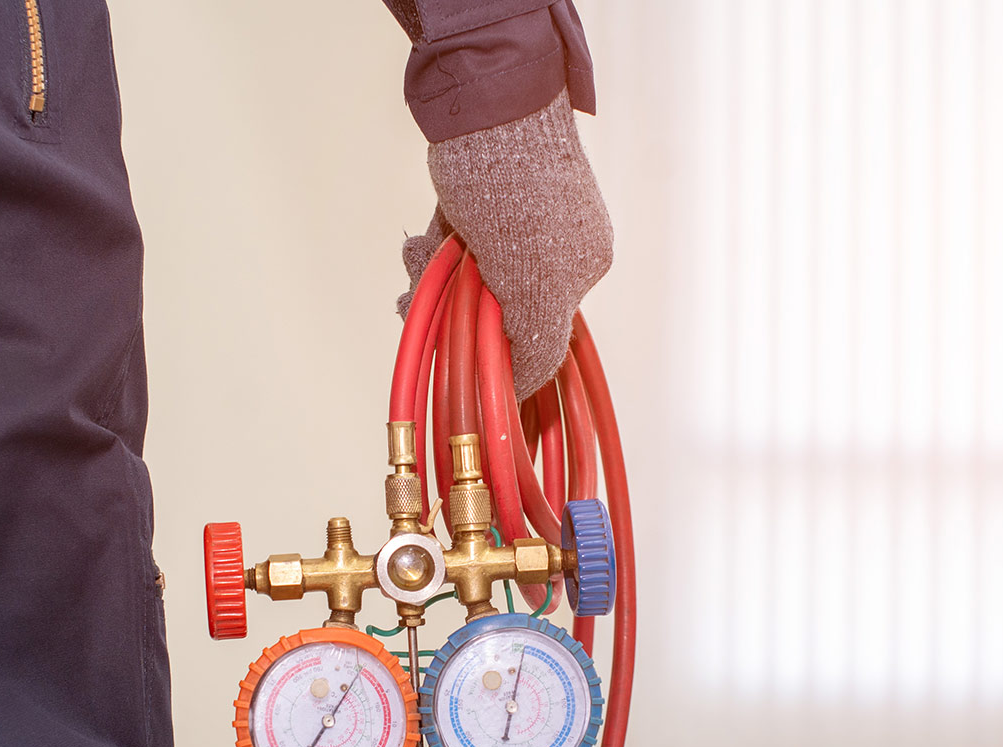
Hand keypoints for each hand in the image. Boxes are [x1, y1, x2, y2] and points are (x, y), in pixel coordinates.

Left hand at [398, 89, 612, 400]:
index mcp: (582, 268)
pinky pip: (452, 250)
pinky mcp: (479, 203)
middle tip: (419, 299)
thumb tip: (527, 386)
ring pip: (465, 282)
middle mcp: (553, 249)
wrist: (488, 104)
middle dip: (453, 309)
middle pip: (493, 310)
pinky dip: (433, 253)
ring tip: (421, 257)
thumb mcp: (535, 284)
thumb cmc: (518, 189)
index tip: (459, 358)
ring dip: (434, 280)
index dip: (495, 353)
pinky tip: (423, 243)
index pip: (538, 339)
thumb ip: (537, 342)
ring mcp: (514, 225)